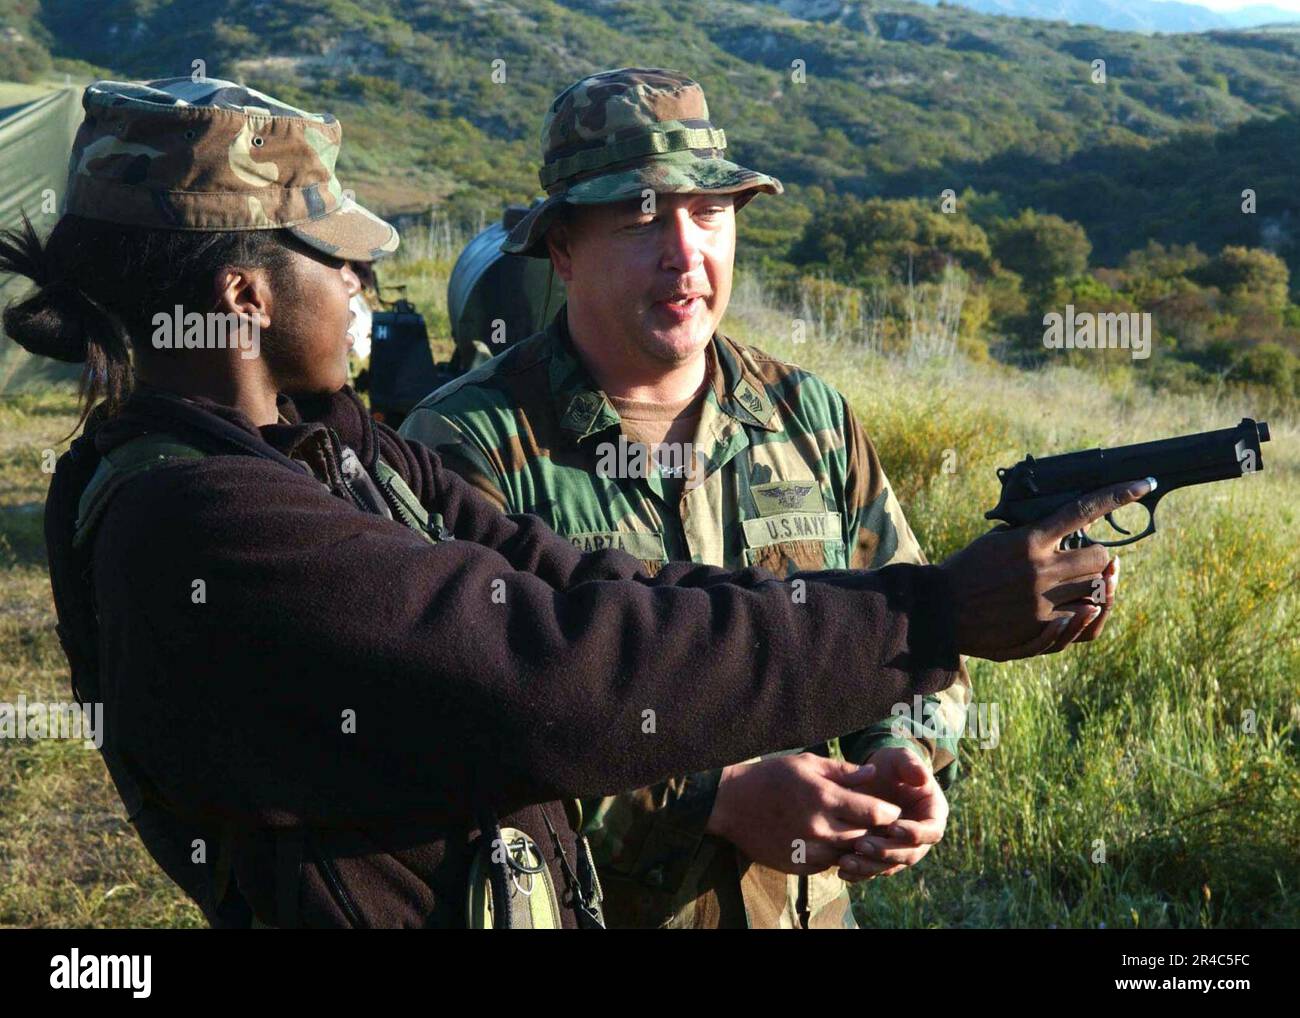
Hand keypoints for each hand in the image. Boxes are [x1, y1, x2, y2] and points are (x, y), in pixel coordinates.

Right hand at [705, 753, 901, 874]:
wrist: (731, 803)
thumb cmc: (772, 776)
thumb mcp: (807, 763)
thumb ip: (844, 771)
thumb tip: (874, 773)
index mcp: (824, 797)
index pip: (875, 813)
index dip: (888, 812)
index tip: (889, 808)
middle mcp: (819, 827)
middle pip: (866, 837)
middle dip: (875, 830)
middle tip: (876, 821)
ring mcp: (808, 850)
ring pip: (848, 853)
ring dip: (854, 844)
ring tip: (851, 829)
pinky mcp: (798, 865)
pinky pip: (828, 864)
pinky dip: (833, 854)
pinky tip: (827, 839)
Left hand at [834, 747, 947, 882]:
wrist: (873, 776)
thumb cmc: (891, 764)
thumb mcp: (900, 757)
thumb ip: (911, 764)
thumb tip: (923, 778)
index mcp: (933, 814)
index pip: (931, 831)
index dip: (915, 833)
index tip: (893, 827)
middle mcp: (921, 837)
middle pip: (910, 854)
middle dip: (887, 852)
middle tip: (863, 845)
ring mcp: (902, 848)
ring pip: (891, 865)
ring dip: (870, 866)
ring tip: (846, 861)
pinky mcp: (883, 855)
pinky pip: (874, 869)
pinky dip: (860, 872)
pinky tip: (841, 870)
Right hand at [939, 477, 1150, 660]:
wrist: (940, 609)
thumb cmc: (965, 571)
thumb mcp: (994, 542)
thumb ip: (1027, 534)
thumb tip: (1056, 527)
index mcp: (1029, 541)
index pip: (1082, 511)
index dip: (1117, 496)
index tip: (1143, 483)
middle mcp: (1042, 569)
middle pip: (1101, 558)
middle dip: (1100, 559)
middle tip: (1090, 561)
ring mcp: (1045, 600)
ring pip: (1097, 591)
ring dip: (1095, 587)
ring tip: (1082, 587)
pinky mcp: (1042, 627)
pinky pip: (1083, 621)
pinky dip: (1085, 614)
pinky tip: (1082, 610)